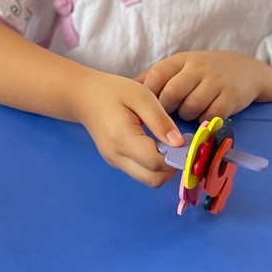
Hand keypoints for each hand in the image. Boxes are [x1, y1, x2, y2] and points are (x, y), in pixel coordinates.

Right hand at [75, 70, 182, 186]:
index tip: (187, 143)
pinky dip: (153, 166)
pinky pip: (141, 172)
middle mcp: (116, 156)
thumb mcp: (140, 96)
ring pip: (148, 179)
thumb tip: (179, 144)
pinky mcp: (116, 162)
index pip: (156, 162)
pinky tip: (156, 145)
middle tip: (179, 147)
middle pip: (153, 179)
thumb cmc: (112, 91)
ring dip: (163, 168)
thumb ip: (160, 120)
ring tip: (168, 145)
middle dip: (172, 168)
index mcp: (122, 138)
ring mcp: (114, 162)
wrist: (83, 96)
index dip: (177, 157)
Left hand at [138, 51, 271, 122]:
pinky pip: (212, 115)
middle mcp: (198, 68)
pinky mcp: (231, 96)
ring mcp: (216, 81)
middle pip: (172, 93)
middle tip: (165, 118)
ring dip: (186, 116)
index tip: (147, 107)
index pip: (157, 75)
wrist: (246, 70)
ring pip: (191, 106)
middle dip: (165, 110)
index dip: (150, 94)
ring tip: (187, 115)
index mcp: (181, 60)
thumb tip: (127, 86)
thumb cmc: (204, 72)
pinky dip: (205, 121)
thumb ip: (156, 77)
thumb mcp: (180, 67)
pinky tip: (204, 118)